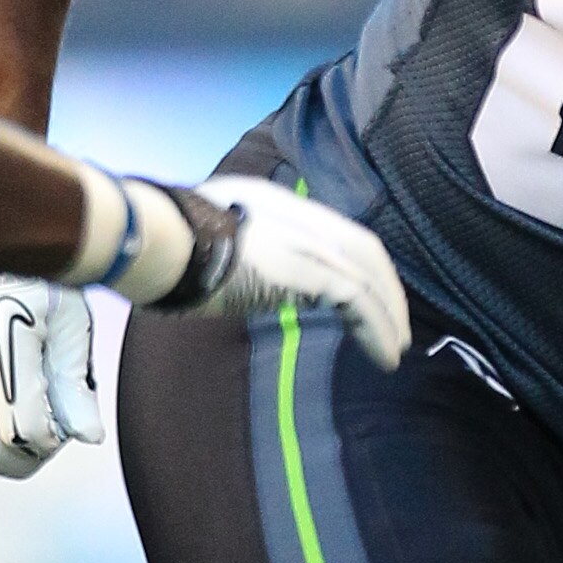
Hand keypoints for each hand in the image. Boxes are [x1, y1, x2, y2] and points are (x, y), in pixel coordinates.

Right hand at [0, 274, 101, 479]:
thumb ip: (74, 382)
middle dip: (16, 458)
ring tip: (5, 424)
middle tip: (36, 440)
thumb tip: (87, 436)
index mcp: (3, 341)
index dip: (48, 443)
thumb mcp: (67, 321)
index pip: (25, 432)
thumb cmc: (35, 275)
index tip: (59, 429)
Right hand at [158, 176, 410, 370]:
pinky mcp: (310, 270)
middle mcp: (304, 219)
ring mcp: (309, 242)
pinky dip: (377, 329)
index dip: (364, 267)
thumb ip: (243, 250)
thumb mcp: (215, 234)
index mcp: (284, 206)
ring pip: (367, 278)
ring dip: (388, 317)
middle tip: (397, 330)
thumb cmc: (174, 238)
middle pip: (364, 252)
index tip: (372, 297)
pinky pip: (358, 302)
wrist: (165, 239)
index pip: (340, 235)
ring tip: (394, 351)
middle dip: (387, 292)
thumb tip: (251, 279)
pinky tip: (385, 355)